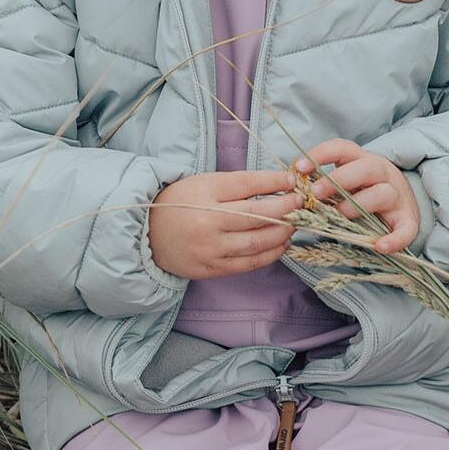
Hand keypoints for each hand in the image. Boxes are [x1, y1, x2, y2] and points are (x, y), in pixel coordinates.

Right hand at [147, 169, 303, 279]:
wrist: (147, 233)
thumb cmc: (180, 202)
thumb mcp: (204, 183)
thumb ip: (238, 185)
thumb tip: (278, 184)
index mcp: (205, 193)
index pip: (247, 184)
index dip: (274, 182)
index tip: (292, 180)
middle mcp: (208, 222)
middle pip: (257, 215)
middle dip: (285, 209)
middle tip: (301, 203)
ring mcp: (209, 249)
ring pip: (257, 243)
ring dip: (282, 233)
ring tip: (294, 224)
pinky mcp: (211, 269)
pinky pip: (248, 264)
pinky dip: (270, 254)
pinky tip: (281, 245)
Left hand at [297, 138, 420, 253]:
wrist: (404, 204)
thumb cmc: (365, 193)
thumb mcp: (347, 182)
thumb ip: (324, 184)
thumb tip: (292, 189)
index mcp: (363, 160)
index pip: (342, 148)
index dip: (321, 154)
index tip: (299, 167)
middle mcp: (383, 174)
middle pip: (365, 168)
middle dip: (337, 180)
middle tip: (315, 194)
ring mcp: (398, 197)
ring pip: (383, 193)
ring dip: (357, 206)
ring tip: (339, 217)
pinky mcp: (408, 220)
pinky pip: (405, 229)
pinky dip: (394, 239)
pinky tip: (379, 246)